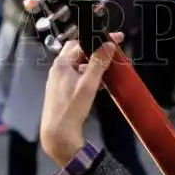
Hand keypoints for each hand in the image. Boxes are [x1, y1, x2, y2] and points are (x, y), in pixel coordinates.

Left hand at [40, 32, 123, 166]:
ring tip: (111, 69)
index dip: (98, 39)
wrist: (58, 135)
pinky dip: (89, 77)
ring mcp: (59, 81)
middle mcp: (58, 69)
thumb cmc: (71, 108)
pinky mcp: (62, 92)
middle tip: (113, 52)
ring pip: (78, 66)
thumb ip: (98, 63)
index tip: (116, 39)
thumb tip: (109, 44)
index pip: (80, 43)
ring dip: (94, 65)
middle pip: (78, 53)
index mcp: (61, 64)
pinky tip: (101, 84)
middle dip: (96, 51)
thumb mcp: (88, 84)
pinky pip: (77, 77)